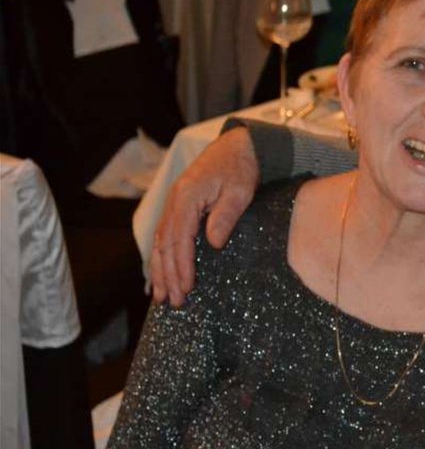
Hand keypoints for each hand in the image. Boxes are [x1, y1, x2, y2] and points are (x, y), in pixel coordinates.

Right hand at [150, 127, 258, 306]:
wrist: (238, 146)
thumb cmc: (240, 169)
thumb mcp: (240, 191)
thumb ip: (225, 216)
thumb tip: (213, 244)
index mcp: (186, 198)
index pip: (180, 239)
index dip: (182, 266)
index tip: (187, 288)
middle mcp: (174, 202)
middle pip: (165, 245)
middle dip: (168, 275)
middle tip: (174, 301)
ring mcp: (173, 204)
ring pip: (160, 243)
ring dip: (160, 270)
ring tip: (161, 297)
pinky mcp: (178, 208)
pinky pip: (165, 236)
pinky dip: (161, 257)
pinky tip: (159, 275)